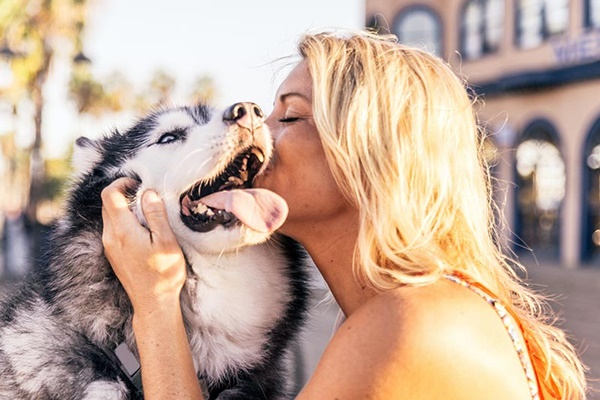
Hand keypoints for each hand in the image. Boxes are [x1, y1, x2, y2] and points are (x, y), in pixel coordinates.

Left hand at [101, 177, 186, 314]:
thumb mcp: (166, 241)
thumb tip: (147, 193)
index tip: (139, 183)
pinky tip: (143, 229)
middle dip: (124, 194)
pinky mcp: (113, 254)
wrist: (153, 303)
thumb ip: (155, 214)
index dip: (121, 183)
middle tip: (146, 195)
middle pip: (108, 204)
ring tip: (147, 212)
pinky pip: (114, 229)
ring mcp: (109, 247)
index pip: (109, 194)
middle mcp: (110, 237)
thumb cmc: (163, 273)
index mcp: (122, 230)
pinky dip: (125, 221)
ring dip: (125, 208)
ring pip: (110, 217)